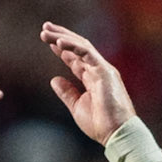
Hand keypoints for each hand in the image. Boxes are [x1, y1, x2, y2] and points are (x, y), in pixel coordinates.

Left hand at [42, 22, 135, 145]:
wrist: (116, 133)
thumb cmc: (100, 124)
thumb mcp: (77, 106)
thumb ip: (67, 92)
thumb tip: (54, 80)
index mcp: (92, 78)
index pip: (75, 58)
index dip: (61, 48)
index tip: (48, 40)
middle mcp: (98, 69)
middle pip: (77, 47)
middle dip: (61, 36)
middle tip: (45, 28)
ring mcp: (102, 68)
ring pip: (80, 46)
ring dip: (62, 37)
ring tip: (46, 31)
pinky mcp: (104, 71)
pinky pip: (87, 53)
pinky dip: (73, 46)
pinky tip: (59, 42)